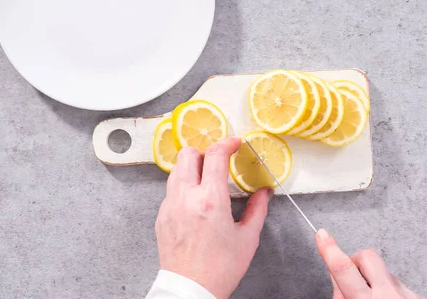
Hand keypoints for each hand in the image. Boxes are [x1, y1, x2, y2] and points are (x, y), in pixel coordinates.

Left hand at [155, 137, 271, 298]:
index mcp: (210, 200)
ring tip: (206, 179)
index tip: (234, 143)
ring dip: (191, 167)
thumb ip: (257, 210)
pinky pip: (170, 190)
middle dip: (204, 151)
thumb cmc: (220, 269)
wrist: (190, 290)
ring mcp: (170, 206)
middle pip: (187, 154)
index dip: (226, 143)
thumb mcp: (247, 238)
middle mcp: (186, 198)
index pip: (215, 155)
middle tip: (218, 161)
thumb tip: (264, 193)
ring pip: (175, 170)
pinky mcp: (162, 217)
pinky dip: (183, 187)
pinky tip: (195, 201)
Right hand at [315, 229, 421, 298]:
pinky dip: (389, 291)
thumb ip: (341, 296)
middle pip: (366, 256)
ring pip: (383, 271)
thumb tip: (337, 276)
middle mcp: (389, 295)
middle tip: (352, 280)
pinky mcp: (417, 296)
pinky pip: (397, 283)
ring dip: (374, 281)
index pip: (343, 268)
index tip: (322, 235)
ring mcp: (406, 294)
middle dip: (355, 261)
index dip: (329, 249)